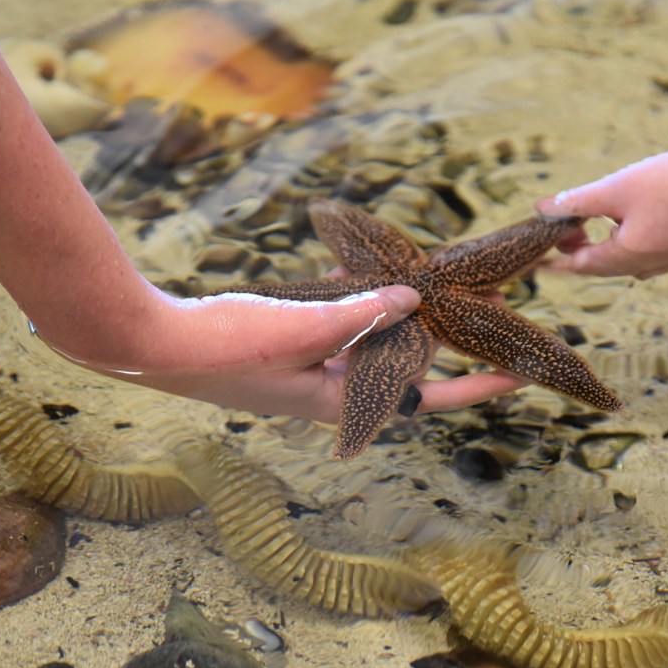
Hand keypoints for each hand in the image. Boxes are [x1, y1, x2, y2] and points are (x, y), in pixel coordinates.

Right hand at [44, 284, 525, 421]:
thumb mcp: (303, 328)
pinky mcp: (283, 342)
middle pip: (404, 366)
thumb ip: (361, 314)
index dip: (474, 388)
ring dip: (400, 314)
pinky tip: (364, 266)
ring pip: (370, 340)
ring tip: (433, 283)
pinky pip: (335, 323)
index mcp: (337, 401)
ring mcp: (305, 366)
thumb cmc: (225, 347)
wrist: (152, 343)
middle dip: (442, 338)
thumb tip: (411, 298)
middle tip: (480, 307)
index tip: (516, 373)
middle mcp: (328, 389)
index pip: (424, 400)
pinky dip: (353, 298)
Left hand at [535, 142, 667, 278]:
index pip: (580, 266)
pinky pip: (659, 250)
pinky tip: (645, 221)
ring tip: (603, 223)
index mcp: (628, 255)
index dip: (555, 262)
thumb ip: (577, 202)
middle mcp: (653, 263)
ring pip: (634, 260)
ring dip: (612, 246)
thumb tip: (542, 209)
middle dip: (582, 249)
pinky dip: (640, 239)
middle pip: (606, 265)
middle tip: (568, 226)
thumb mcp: (617, 189)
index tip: (536, 263)